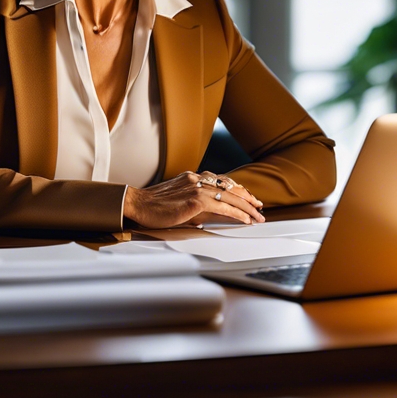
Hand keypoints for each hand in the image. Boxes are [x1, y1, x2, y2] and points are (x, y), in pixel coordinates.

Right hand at [123, 171, 264, 228]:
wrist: (138, 204)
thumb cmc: (154, 206)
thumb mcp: (178, 200)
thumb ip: (194, 202)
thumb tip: (210, 213)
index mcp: (192, 177)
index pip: (221, 181)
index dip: (236, 189)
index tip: (247, 196)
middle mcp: (196, 179)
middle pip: (229, 186)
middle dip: (246, 197)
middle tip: (259, 206)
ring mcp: (196, 188)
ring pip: (230, 196)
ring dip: (246, 207)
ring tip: (257, 215)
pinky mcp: (195, 200)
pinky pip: (223, 206)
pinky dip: (237, 213)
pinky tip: (245, 219)